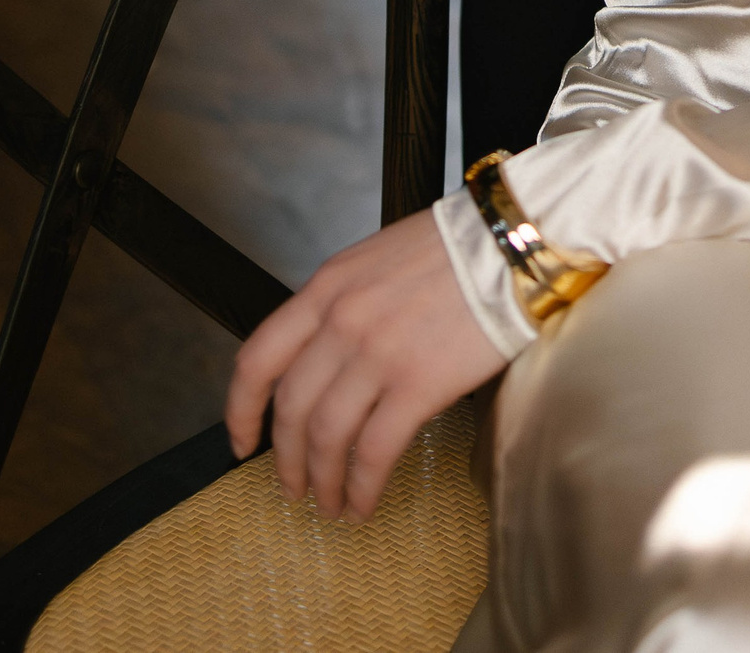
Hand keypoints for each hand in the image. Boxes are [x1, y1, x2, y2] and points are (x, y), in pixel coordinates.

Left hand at [226, 209, 504, 520]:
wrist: (508, 245)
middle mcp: (341, 321)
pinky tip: (365, 502)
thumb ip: (341, 304)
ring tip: (331, 505)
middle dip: (286, 461)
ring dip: (324, 483)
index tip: (241, 443)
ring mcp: (377, 354)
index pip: (258, 358)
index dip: (241, 410)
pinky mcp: (417, 384)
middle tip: (294, 487)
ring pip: (326, 438)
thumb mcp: (375, 262)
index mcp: (326, 288)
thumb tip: (326, 359)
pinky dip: (362, 487)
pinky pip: (374, 451)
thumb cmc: (452, 250)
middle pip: (291, 409)